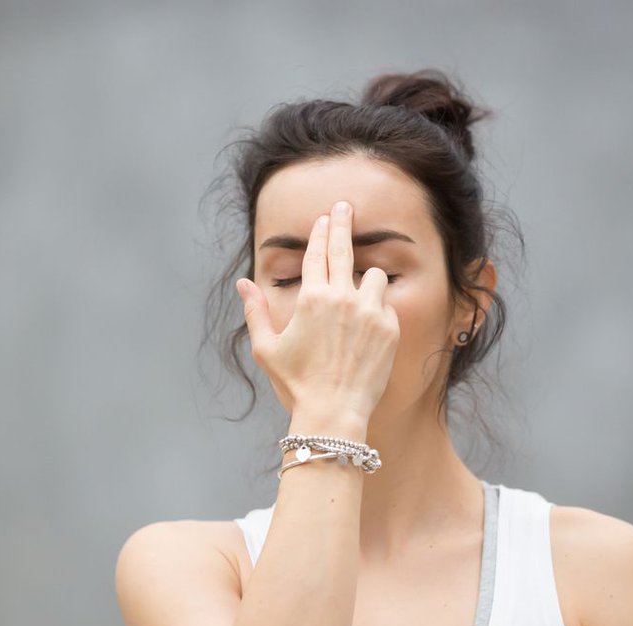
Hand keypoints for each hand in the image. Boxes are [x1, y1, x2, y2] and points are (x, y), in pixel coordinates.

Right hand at [235, 200, 399, 420]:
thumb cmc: (296, 383)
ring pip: (374, 276)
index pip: (316, 253)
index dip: (320, 233)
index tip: (325, 218)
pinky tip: (368, 328)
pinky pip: (386, 305)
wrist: (333, 412)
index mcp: (311, 298)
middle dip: (344, 223)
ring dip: (366, 279)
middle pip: (345, 249)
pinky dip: (378, 309)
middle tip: (346, 207)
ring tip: (358, 293)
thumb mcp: (266, 348)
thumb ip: (255, 311)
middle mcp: (342, 298)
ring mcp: (369, 311)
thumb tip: (243, 284)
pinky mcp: (389, 328)